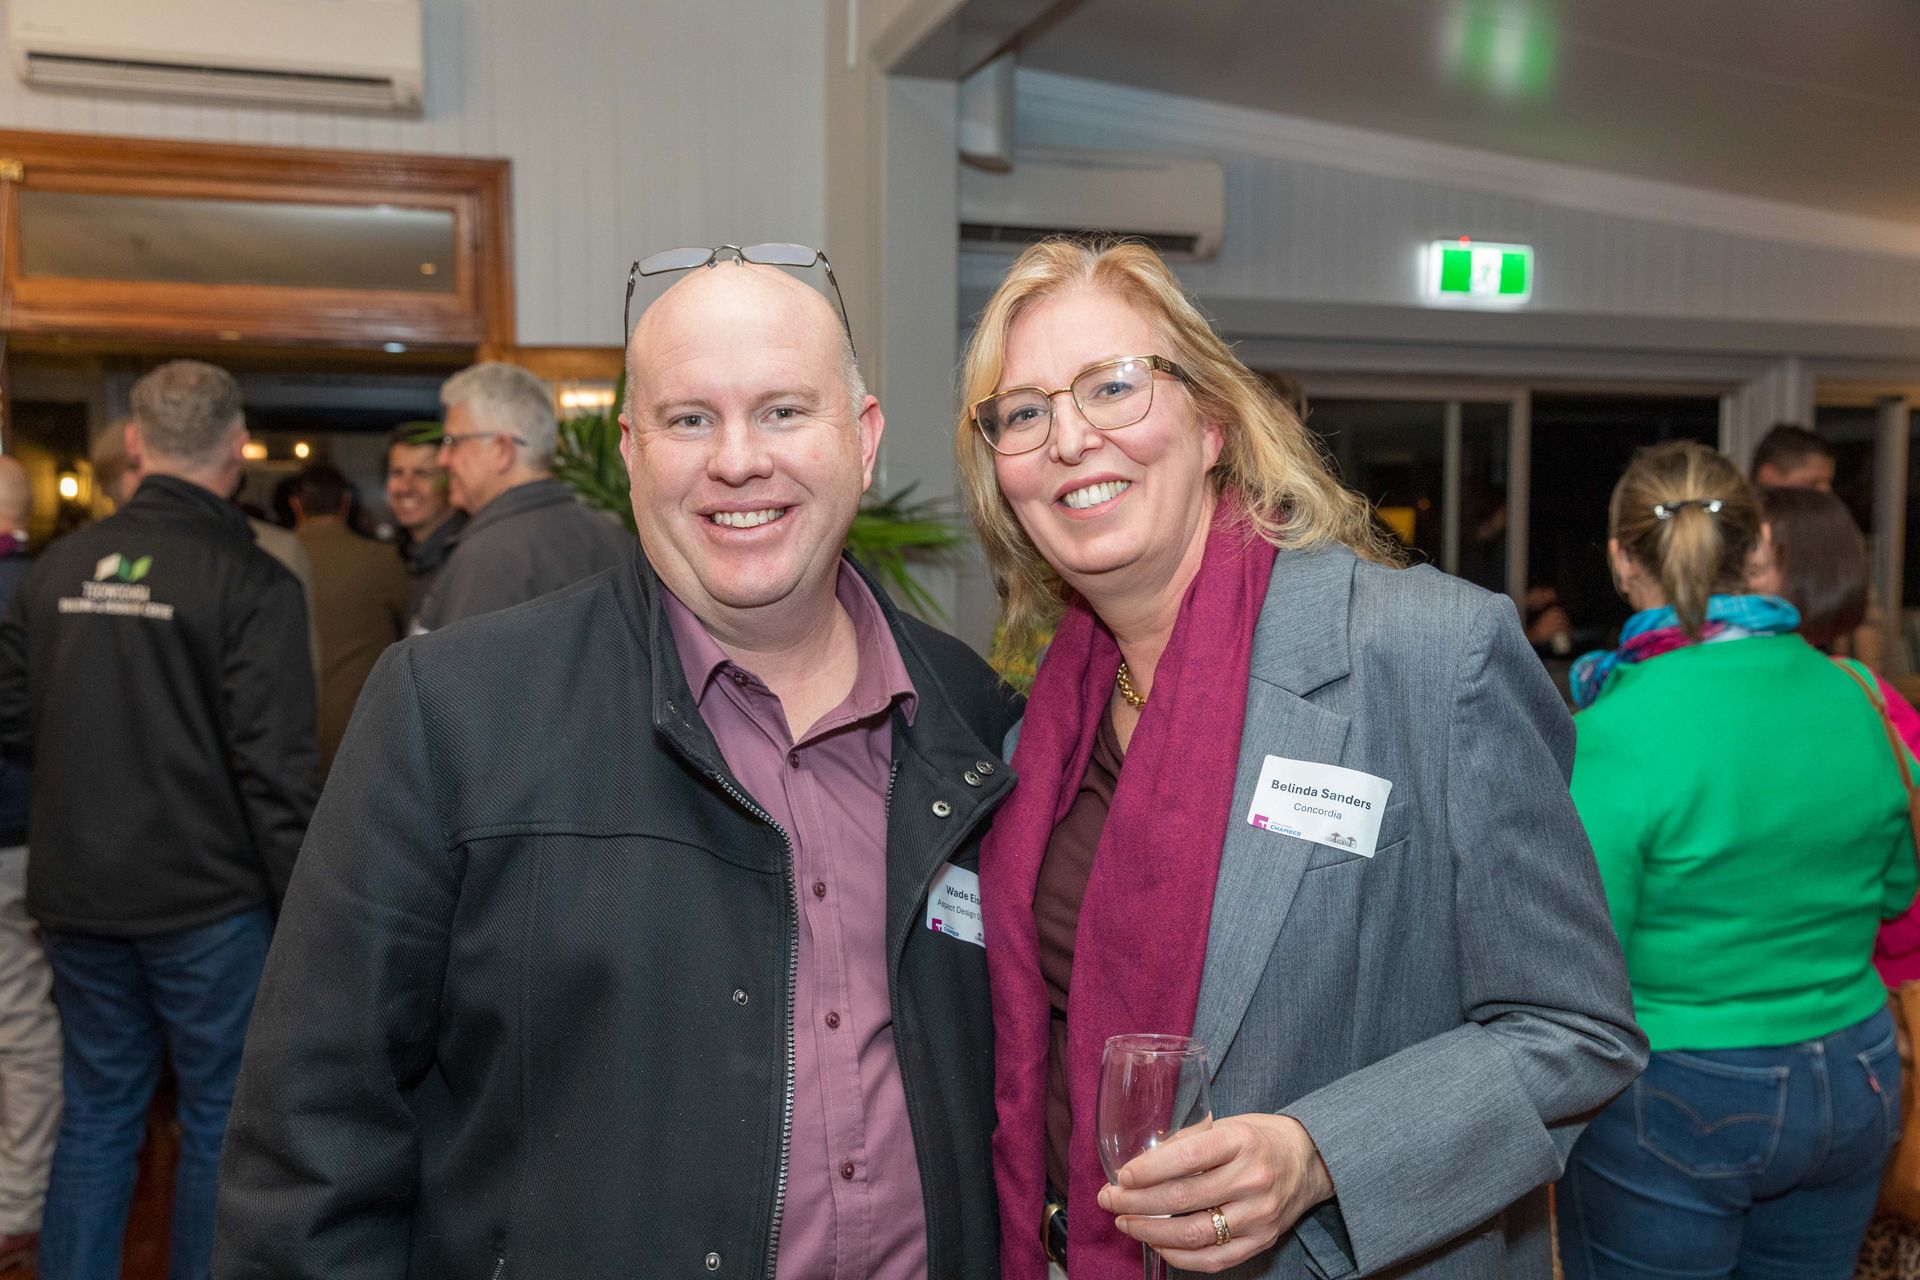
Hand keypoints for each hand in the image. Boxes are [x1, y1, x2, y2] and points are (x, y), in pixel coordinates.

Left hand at [1097, 1112, 1333, 1272]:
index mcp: (1240, 1141)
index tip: (1121, 1176)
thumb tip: (1141, 1161)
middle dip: (1136, 1202)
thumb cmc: (1258, 1138)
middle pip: (1183, 1198)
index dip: (1149, 1170)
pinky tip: (1156, 1243)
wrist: (1308, 1161)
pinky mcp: (1261, 1241)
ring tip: (1125, 1222)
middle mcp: (1252, 1179)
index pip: (1188, 1156)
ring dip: (1150, 1232)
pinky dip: (1177, 1256)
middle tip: (1109, 1200)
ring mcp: (1258, 1215)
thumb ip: (1188, 1140)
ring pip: (1194, 1233)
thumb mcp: (1227, 1124)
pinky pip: (1212, 1259)